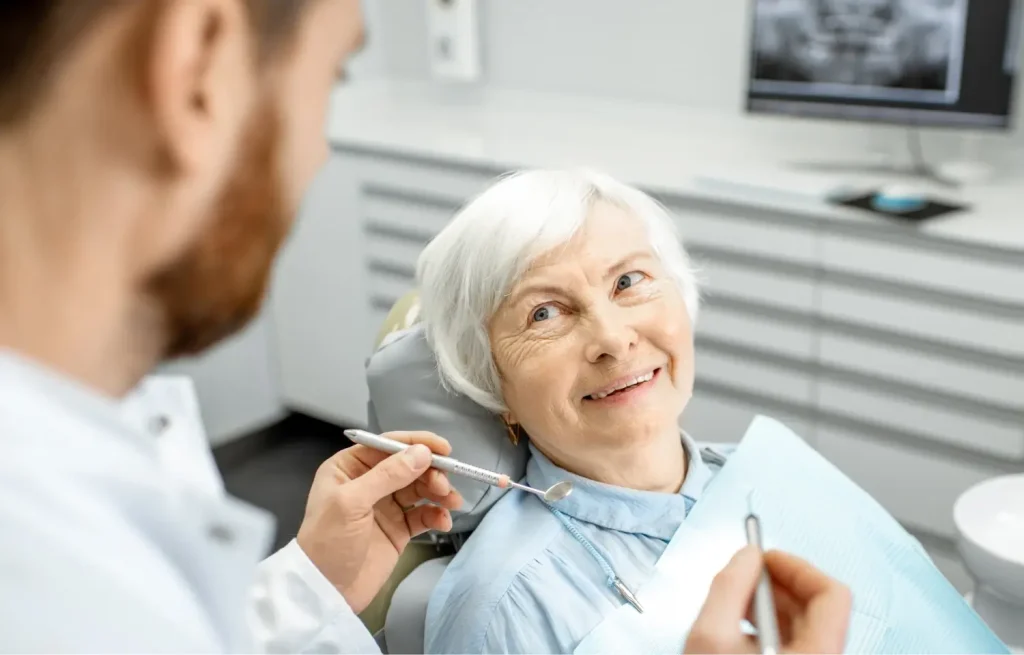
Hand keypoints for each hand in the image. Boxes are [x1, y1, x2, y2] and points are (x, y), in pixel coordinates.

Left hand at [295, 431, 463, 612]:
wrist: (326, 592)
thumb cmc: (327, 542)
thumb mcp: (352, 503)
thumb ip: (388, 475)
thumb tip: (421, 453)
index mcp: (349, 468)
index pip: (387, 446)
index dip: (416, 444)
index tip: (443, 449)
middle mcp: (368, 483)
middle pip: (408, 466)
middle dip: (430, 472)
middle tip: (444, 485)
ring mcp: (384, 506)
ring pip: (420, 489)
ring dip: (439, 492)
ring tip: (452, 502)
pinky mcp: (397, 529)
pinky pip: (423, 515)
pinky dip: (436, 515)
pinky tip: (443, 522)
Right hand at [684, 546, 851, 653]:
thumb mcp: (710, 636)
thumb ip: (729, 587)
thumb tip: (747, 555)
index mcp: (817, 653)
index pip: (832, 593)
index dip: (797, 567)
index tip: (766, 557)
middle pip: (818, 607)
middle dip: (778, 583)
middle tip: (745, 573)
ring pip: (804, 625)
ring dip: (770, 604)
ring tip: (735, 603)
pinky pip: (794, 642)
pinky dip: (768, 626)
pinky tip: (738, 630)